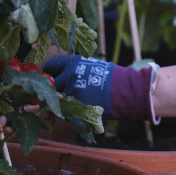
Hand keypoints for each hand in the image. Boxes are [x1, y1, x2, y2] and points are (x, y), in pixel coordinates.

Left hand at [43, 55, 157, 121]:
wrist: (125, 90)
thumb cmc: (112, 79)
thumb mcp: (92, 67)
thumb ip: (76, 70)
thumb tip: (62, 75)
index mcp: (73, 62)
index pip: (50, 66)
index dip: (50, 74)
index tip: (51, 78)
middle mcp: (69, 74)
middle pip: (51, 84)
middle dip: (54, 90)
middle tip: (60, 94)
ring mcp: (71, 89)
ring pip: (57, 98)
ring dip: (61, 102)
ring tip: (75, 103)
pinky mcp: (75, 105)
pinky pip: (65, 110)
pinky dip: (69, 112)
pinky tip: (80, 110)